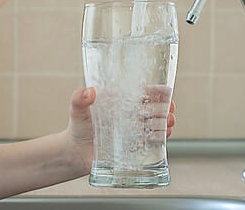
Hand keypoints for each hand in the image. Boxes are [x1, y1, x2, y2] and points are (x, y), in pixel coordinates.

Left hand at [62, 87, 176, 173]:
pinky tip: (165, 135)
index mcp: (120, 101)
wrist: (76, 153)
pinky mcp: (135, 145)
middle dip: (165, 108)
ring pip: (157, 123)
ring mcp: (134, 130)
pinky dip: (163, 136)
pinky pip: (154, 140)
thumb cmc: (77, 128)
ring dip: (166, 122)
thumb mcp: (77, 111)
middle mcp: (130, 114)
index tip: (166, 92)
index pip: (143, 93)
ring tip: (168, 123)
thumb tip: (89, 92)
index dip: (157, 92)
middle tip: (168, 111)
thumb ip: (79, 99)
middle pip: (154, 108)